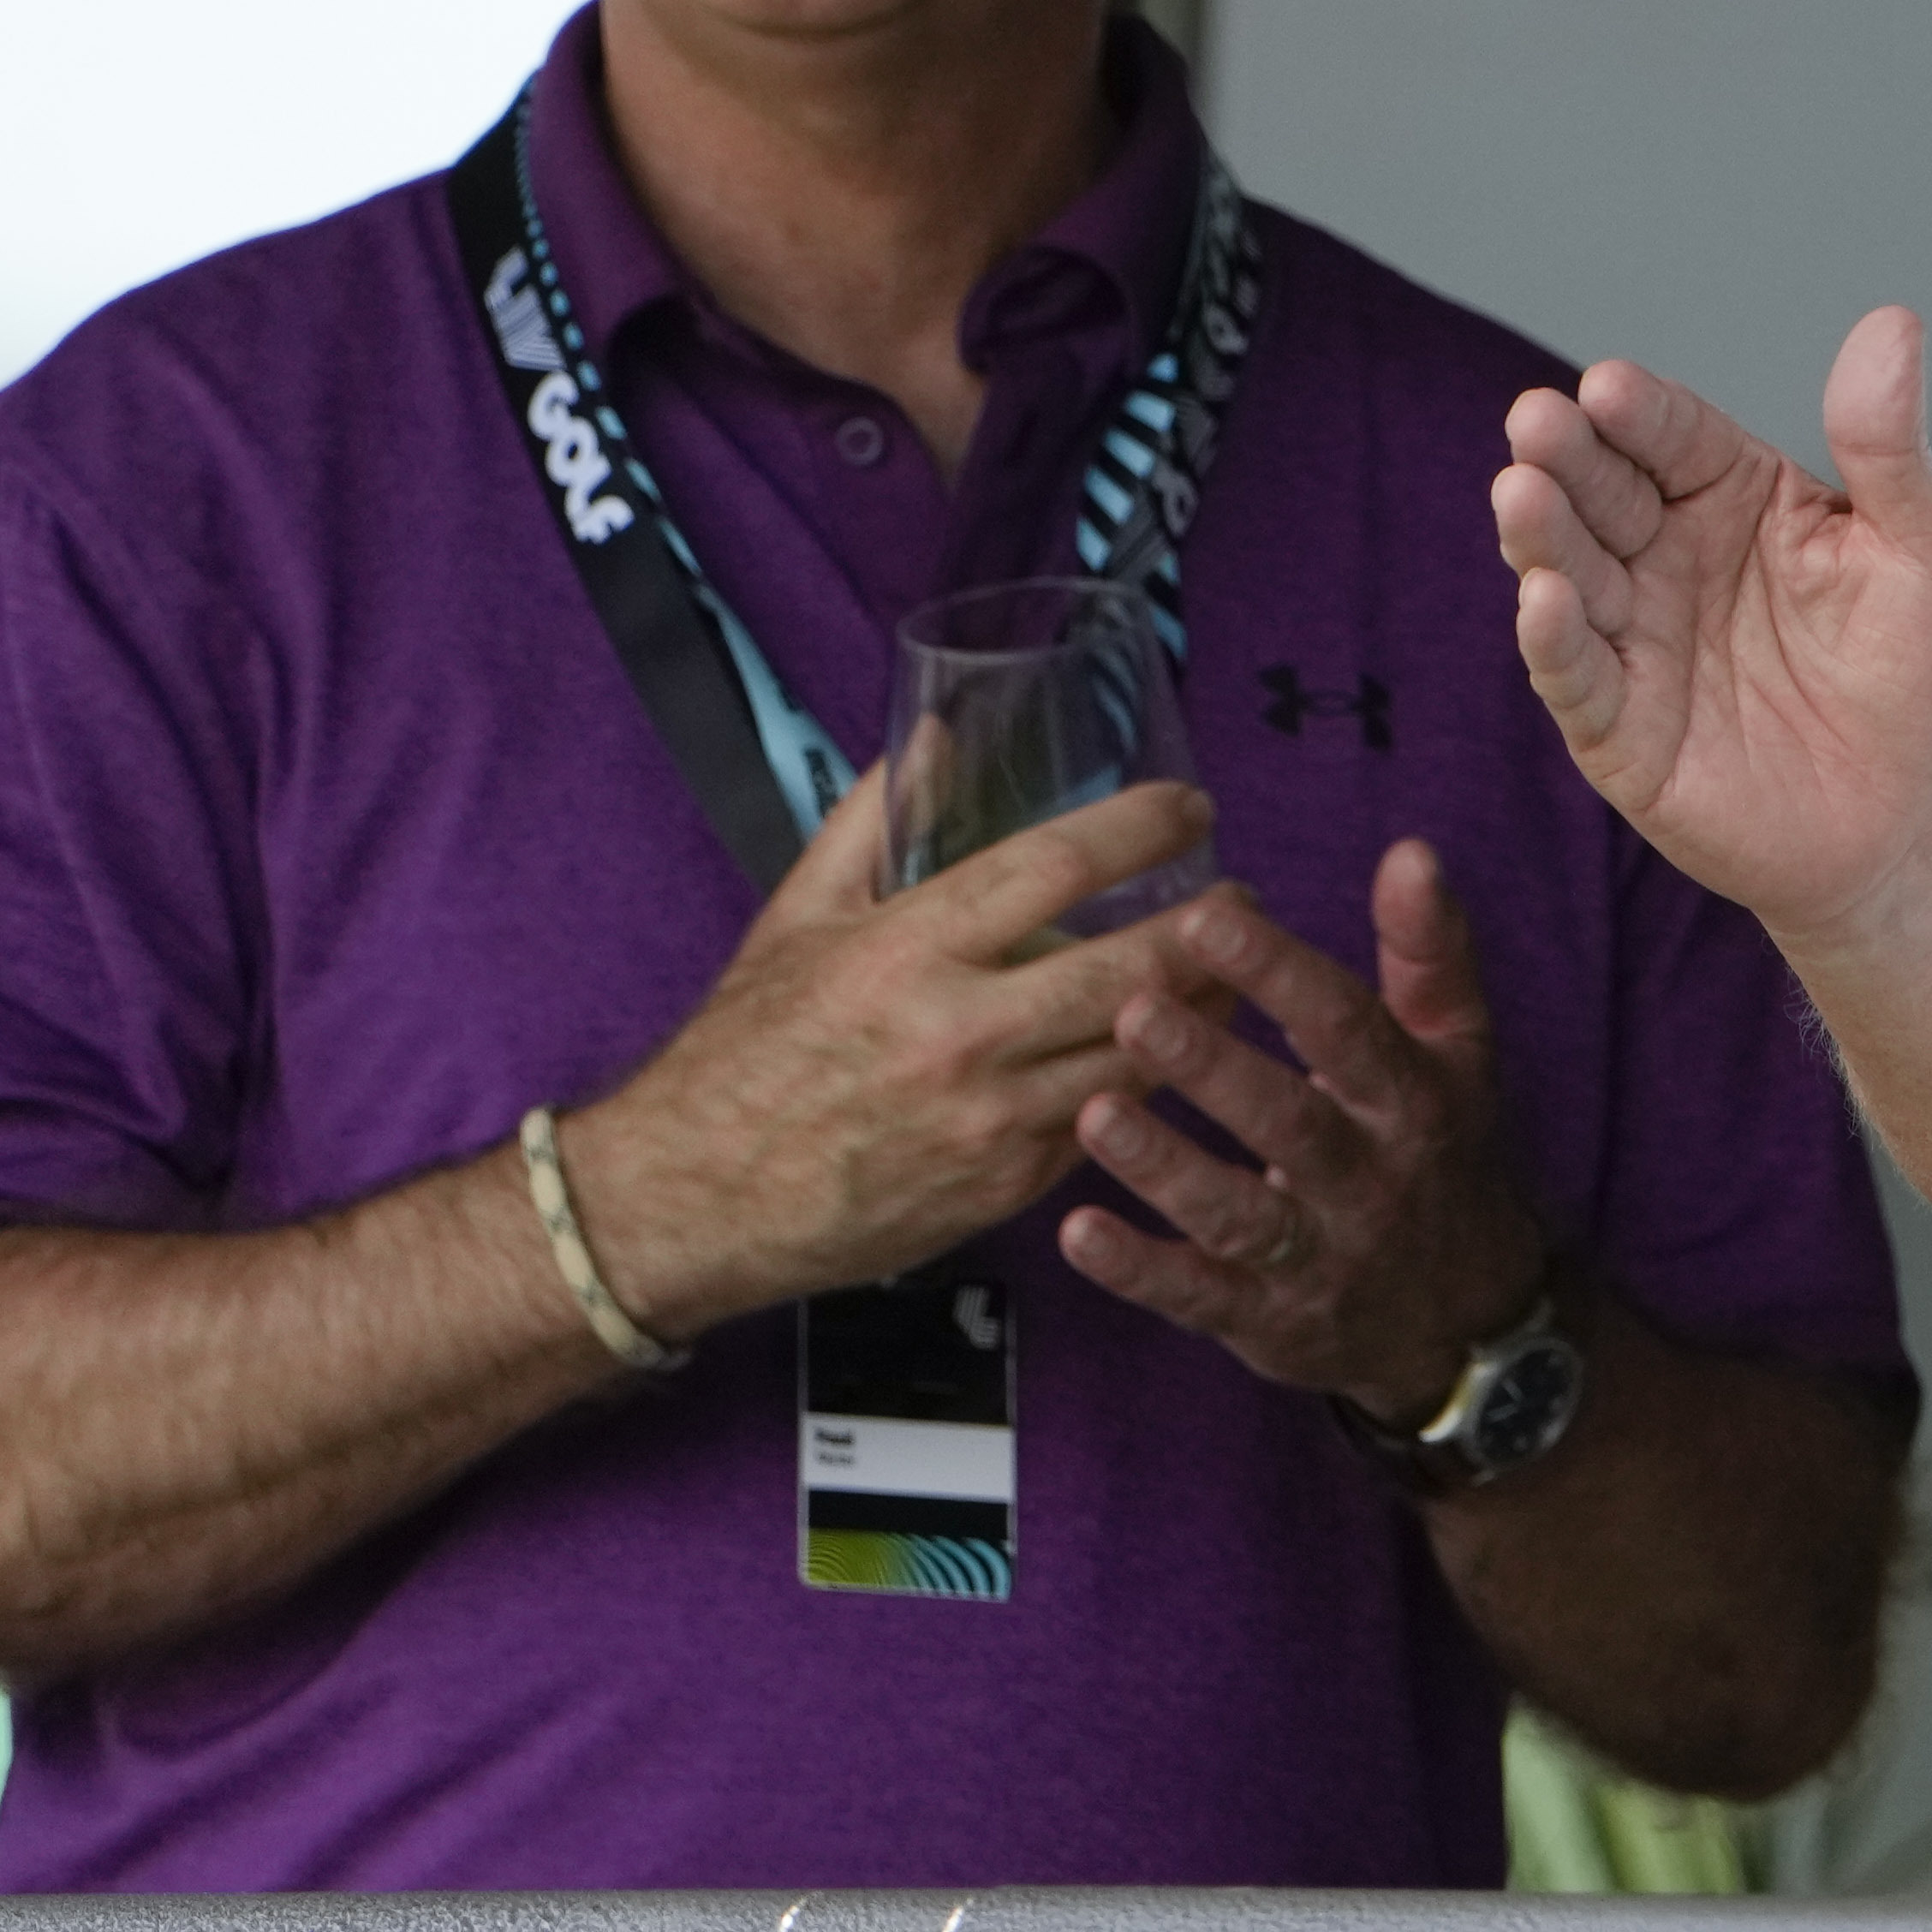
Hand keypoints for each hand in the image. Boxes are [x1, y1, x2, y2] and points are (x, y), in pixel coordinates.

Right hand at [562, 762, 1232, 1340]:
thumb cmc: (743, 1051)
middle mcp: (958, 1033)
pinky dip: (1145, 1086)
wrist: (688, 1200)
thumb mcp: (798, 915)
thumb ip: (876, 817)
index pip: (1057, 865)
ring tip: (1231, 972)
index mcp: (907, 949)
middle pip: (1133, 969)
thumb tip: (940, 731)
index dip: (1143, 827)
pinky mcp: (1002, 1190)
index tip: (1190, 808)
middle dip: (1212, 929)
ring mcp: (988, 1120)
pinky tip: (1172, 1055)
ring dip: (1203, 1011)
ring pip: (1138, 1055)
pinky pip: (1104, 1125)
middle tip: (1243, 899)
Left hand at [1060, 839, 1558, 1424]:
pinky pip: (1200, 1298)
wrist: (1464, 1316)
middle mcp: (1369, 1180)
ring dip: (1166, 1167)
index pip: (1347, 1028)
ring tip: (1095, 1112)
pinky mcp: (1267, 1320)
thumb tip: (1411, 850)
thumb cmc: (1442, 1149)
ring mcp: (1318, 1258)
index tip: (1208, 916)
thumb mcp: (1458, 1049)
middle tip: (1134, 1008)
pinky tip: (1078, 1232)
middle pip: (1290, 1123)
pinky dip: (1140, 1271)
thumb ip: (1428, 952)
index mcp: (1411, 1099)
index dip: (1280, 972)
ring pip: (1239, 1215)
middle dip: (1214, 1069)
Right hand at [1495, 310, 1931, 941]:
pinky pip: (1577, 677)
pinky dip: (1554, 639)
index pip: (1676, 435)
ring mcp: (1639, 642)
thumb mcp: (1925, 551)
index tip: (1608, 385)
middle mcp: (1672, 558)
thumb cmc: (1925, 680)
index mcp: (1740, 498)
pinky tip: (1545, 599)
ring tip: (1522, 492)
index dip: (1640, 411)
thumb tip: (1893, 321)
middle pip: (1606, 492)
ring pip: (1573, 573)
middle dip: (1567, 455)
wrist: (1920, 829)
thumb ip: (1889, 446)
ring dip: (1543, 535)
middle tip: (1536, 419)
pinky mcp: (1620, 731)